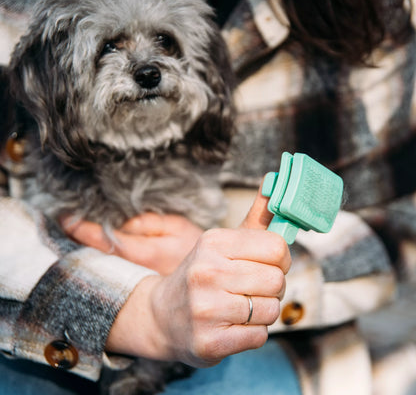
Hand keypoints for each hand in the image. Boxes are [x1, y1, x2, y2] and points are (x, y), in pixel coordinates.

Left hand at [61, 213, 202, 274]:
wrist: (207, 280)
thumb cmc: (193, 249)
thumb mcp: (177, 227)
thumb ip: (148, 223)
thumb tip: (121, 221)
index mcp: (143, 252)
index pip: (103, 240)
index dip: (82, 228)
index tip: (66, 218)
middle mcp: (132, 270)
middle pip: (97, 254)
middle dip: (79, 238)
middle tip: (64, 222)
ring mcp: (131, 280)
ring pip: (101, 262)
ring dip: (86, 247)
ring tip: (75, 231)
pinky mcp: (133, 284)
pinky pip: (110, 268)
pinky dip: (99, 256)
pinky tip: (96, 247)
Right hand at [106, 184, 290, 366]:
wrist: (163, 316)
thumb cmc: (202, 275)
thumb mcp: (222, 243)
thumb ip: (255, 217)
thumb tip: (275, 182)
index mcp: (213, 242)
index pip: (277, 248)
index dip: (280, 259)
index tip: (268, 264)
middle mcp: (206, 272)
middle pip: (277, 280)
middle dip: (272, 287)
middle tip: (252, 288)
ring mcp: (206, 309)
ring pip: (271, 310)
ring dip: (263, 312)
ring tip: (241, 307)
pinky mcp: (209, 342)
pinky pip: (259, 336)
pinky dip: (253, 332)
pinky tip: (233, 325)